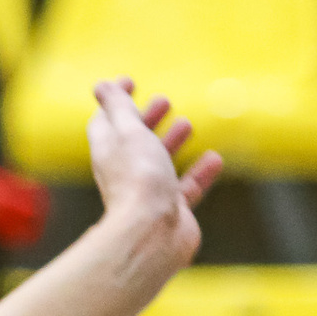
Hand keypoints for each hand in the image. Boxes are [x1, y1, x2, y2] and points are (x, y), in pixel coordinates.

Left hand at [85, 78, 221, 272]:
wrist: (153, 233)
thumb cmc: (139, 179)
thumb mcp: (129, 132)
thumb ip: (118, 108)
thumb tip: (101, 86)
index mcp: (108, 151)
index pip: (105, 121)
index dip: (115, 100)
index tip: (129, 82)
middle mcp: (125, 172)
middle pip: (132, 141)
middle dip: (146, 118)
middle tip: (164, 100)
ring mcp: (148, 193)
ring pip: (159, 163)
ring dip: (171, 141)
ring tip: (187, 124)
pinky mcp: (171, 211)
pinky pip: (186, 188)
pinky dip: (199, 172)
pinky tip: (215, 158)